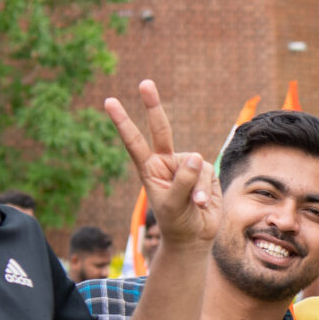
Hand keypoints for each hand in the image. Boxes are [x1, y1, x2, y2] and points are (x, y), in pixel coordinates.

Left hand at [105, 81, 217, 247]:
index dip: (123, 121)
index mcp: (149, 168)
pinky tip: (202, 204)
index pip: (134, 141)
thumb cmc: (176, 222)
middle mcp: (166, 162)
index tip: (109, 101)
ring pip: (195, 164)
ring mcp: (186, 165)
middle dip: (153, 105)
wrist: (194, 236)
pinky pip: (208, 173)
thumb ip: (183, 181)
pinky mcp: (205, 172)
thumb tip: (195, 156)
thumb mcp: (172, 204)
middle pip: (160, 129)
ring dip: (196, 187)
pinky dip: (206, 190)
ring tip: (193, 205)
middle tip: (145, 83)